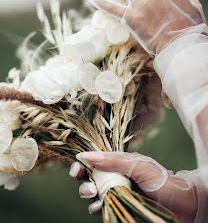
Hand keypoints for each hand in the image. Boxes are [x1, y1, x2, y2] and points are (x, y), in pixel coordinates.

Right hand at [69, 152, 204, 222]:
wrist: (181, 203)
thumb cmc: (161, 179)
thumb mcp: (137, 165)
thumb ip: (113, 160)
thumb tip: (87, 155)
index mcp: (119, 163)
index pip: (95, 161)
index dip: (83, 163)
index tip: (76, 167)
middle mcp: (115, 177)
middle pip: (91, 177)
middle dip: (83, 180)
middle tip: (87, 185)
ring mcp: (117, 193)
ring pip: (93, 193)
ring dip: (88, 193)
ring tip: (93, 194)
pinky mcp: (119, 208)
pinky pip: (101, 208)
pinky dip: (96, 208)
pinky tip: (98, 207)